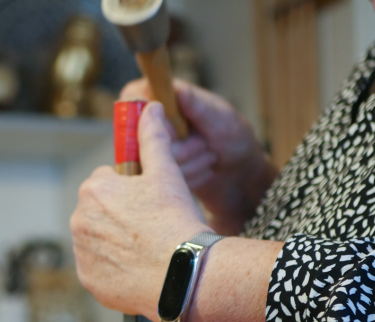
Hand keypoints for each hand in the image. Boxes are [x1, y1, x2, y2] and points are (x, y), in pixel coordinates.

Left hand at [70, 102, 209, 319]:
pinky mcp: (89, 281)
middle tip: (151, 227)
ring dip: (116, 242)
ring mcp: (82, 253)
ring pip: (99, 240)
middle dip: (121, 217)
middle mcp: (78, 220)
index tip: (149, 203)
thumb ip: (153, 137)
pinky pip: (99, 269)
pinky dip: (115, 269)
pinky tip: (138, 268)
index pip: (107, 183)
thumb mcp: (166, 172)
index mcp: (93, 190)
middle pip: (100, 213)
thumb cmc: (175, 220)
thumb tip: (149, 109)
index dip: (131, 191)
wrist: (181, 273)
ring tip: (147, 248)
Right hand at [120, 79, 276, 234]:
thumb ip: (198, 107)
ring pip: (150, 162)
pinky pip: (157, 180)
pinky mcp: (154, 170)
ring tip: (208, 156)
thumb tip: (179, 89)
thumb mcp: (221, 120)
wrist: (241, 173)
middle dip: (179, 149)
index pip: (133, 99)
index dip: (147, 118)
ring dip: (187, 165)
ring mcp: (150, 147)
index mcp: (164, 96)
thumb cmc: (235, 138)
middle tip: (205, 145)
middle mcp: (151, 121)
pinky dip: (185, 178)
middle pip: (140, 137)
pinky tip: (202, 170)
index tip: (173, 131)